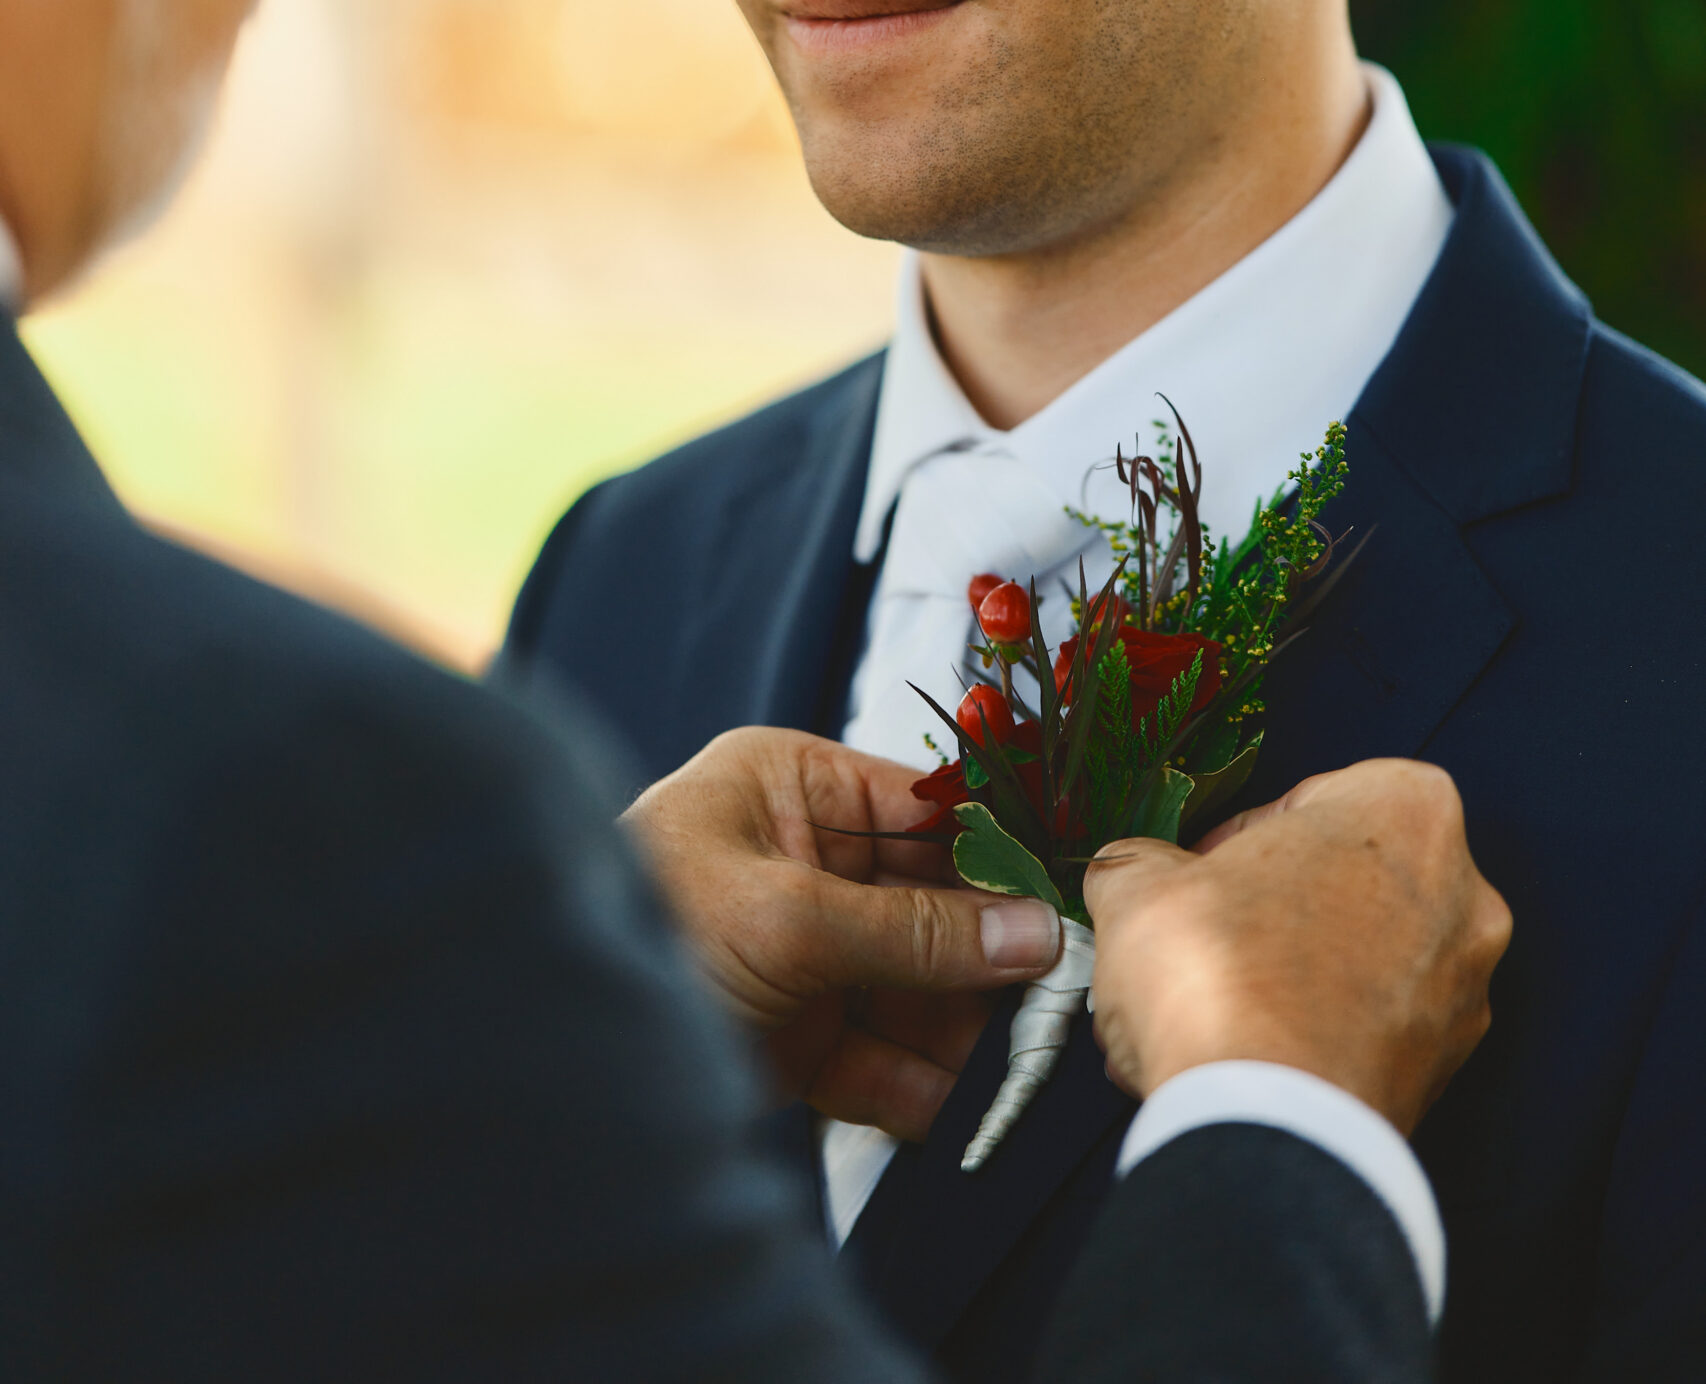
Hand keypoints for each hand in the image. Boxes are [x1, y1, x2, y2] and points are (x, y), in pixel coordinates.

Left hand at [624, 725, 1060, 1140]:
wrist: (535, 1045)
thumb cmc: (641, 923)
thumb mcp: (786, 917)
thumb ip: (912, 932)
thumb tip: (1030, 932)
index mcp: (790, 789)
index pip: (923, 812)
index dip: (995, 858)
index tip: (1065, 903)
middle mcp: (802, 862)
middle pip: (929, 906)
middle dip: (991, 959)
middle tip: (1062, 1001)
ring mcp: (802, 954)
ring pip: (914, 989)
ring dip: (969, 1033)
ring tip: (1031, 1069)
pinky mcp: (794, 1039)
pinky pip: (879, 1059)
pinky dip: (922, 1088)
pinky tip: (969, 1112)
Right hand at [1083, 758, 1511, 1133]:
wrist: (1265, 1128)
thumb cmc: (1224, 980)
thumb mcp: (1141, 884)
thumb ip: (1141, 862)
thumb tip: (1134, 874)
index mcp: (1407, 810)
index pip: (1310, 799)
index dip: (1238, 837)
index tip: (1197, 870)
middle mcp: (1462, 896)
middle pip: (1342, 883)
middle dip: (1270, 912)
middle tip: (1203, 938)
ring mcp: (1462, 994)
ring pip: (1358, 964)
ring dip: (1288, 979)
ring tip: (1209, 1010)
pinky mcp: (1444, 1077)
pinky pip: (1369, 1036)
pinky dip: (1314, 1038)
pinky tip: (1245, 1056)